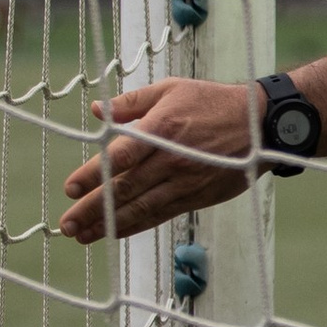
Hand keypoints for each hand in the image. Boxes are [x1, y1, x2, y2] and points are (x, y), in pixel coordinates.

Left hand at [58, 78, 261, 243]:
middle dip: (93, 209)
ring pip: (141, 208)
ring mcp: (185, 182)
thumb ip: (130, 102)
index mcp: (162, 129)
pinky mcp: (197, 197)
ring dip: (109, 224)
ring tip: (82, 236)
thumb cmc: (212, 101)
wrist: (261, 125)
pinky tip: (116, 233)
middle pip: (124, 189)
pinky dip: (136, 225)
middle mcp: (172, 160)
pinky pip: (161, 214)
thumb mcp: (170, 90)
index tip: (70, 189)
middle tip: (66, 225)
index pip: (119, 157)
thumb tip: (97, 111)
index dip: (92, 175)